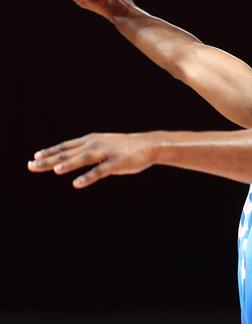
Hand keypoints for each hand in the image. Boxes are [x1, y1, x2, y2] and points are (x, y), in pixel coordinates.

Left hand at [28, 132, 157, 187]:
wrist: (149, 145)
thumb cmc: (124, 148)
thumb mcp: (103, 145)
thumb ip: (87, 151)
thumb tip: (70, 158)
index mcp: (90, 141)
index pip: (65, 147)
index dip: (50, 152)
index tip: (35, 157)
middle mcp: (95, 145)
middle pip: (68, 153)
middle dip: (49, 160)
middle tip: (31, 165)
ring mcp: (105, 153)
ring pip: (83, 159)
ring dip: (68, 164)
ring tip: (54, 170)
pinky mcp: (116, 163)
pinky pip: (100, 171)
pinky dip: (88, 177)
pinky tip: (77, 183)